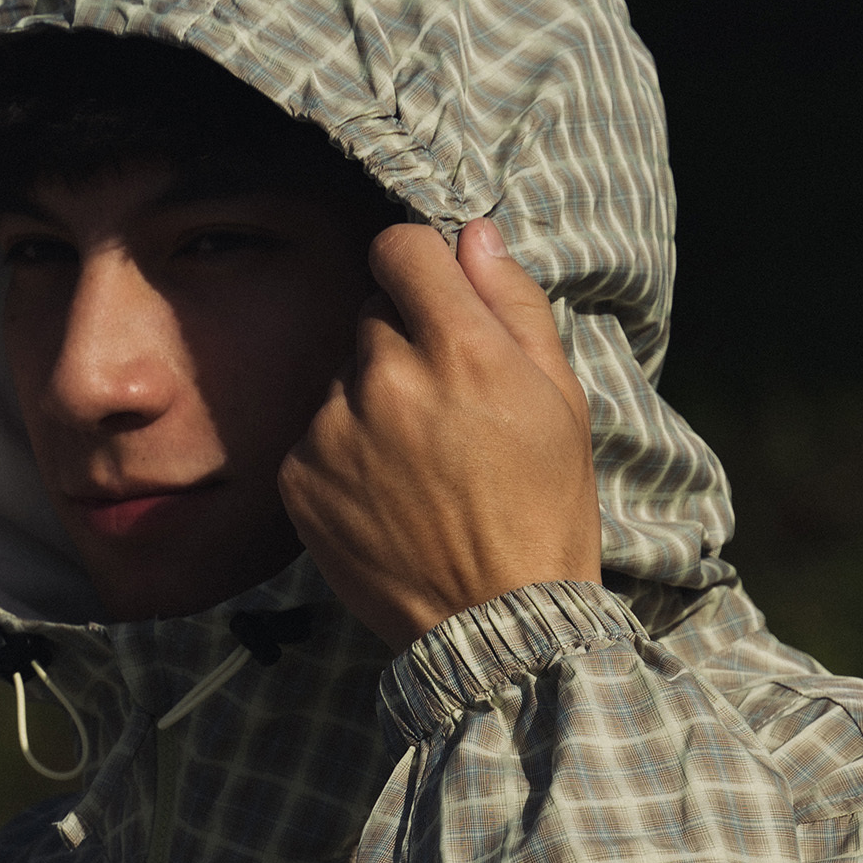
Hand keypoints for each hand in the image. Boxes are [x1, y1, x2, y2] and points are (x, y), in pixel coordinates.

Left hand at [279, 220, 601, 651]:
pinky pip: (316, 436)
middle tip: (446, 417)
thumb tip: (474, 235)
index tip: (432, 301)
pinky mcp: (300, 478)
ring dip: (371, 406)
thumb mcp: (562, 401)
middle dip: (405, 348)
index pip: (402, 247)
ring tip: (418, 471)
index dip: (419, 268)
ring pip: (343, 379)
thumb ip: (514, 305)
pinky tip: (387, 500)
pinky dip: (344, 458)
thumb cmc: (543, 513)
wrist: (496, 627)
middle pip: (373, 317)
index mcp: (459, 348)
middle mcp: (386, 378)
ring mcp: (334, 430)